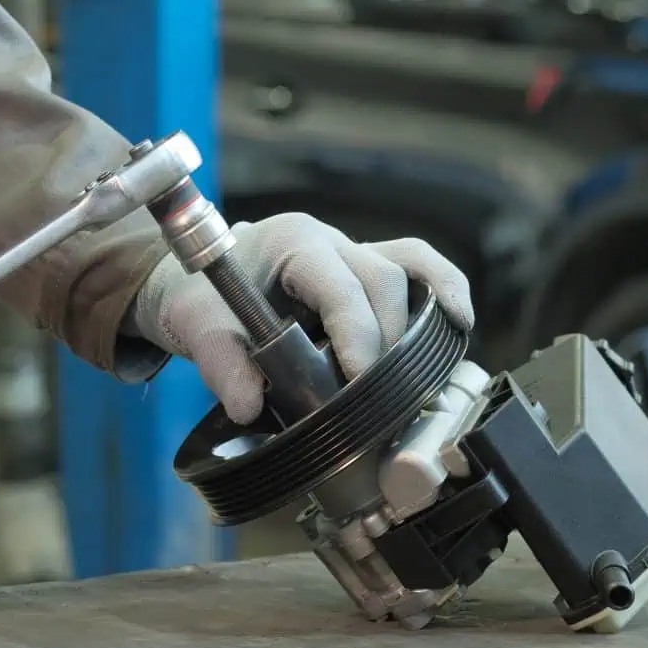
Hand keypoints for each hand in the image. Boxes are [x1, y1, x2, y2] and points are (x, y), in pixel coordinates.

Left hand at [132, 213, 473, 424]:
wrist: (190, 279)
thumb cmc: (194, 294)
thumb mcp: (194, 324)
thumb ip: (218, 361)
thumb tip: (248, 404)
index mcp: (292, 243)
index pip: (342, 285)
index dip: (360, 335)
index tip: (359, 383)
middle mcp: (330, 242)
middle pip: (386, 279)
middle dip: (387, 341)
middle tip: (376, 398)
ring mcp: (352, 254)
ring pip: (412, 266)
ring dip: (430, 312)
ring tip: (437, 365)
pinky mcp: (361, 275)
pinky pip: (415, 270)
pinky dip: (440, 292)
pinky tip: (457, 325)